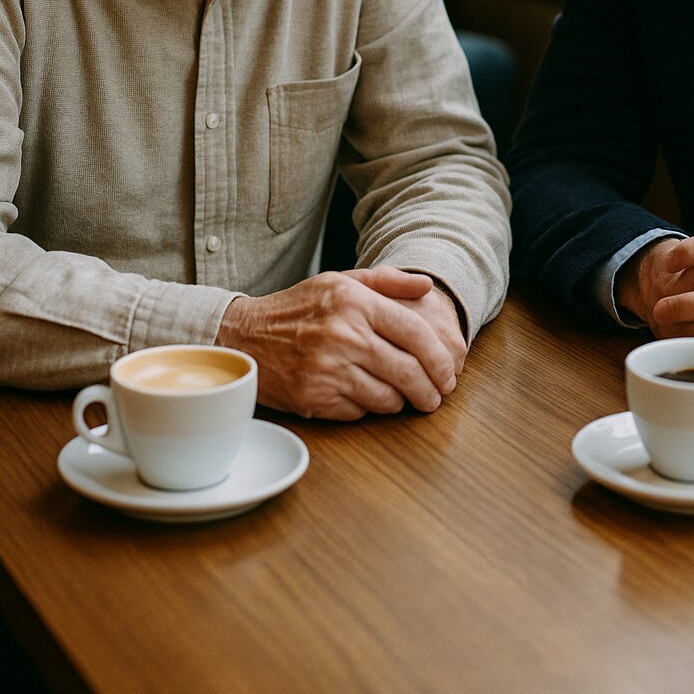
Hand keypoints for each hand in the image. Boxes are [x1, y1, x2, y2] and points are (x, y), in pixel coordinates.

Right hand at [216, 266, 460, 419]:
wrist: (244, 336)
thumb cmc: (299, 308)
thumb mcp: (340, 282)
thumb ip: (386, 281)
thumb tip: (427, 286)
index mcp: (354, 303)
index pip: (416, 334)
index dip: (441, 358)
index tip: (449, 372)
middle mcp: (343, 336)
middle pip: (409, 372)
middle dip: (432, 389)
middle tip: (438, 395)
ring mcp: (327, 370)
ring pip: (388, 398)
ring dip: (403, 402)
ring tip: (406, 396)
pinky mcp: (314, 399)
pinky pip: (360, 412)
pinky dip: (371, 408)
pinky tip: (368, 396)